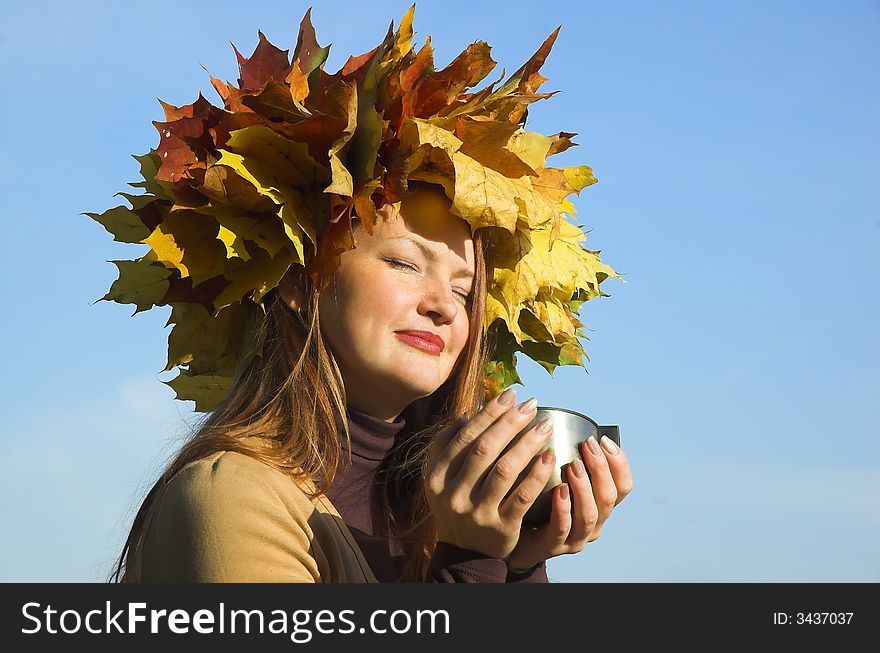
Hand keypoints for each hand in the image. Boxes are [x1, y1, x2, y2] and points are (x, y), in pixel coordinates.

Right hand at [424, 389, 556, 559]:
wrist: (465, 553)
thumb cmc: (456, 504)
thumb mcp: (440, 478)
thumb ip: (446, 446)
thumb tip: (466, 415)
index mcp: (437, 476)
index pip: (465, 436)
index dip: (489, 413)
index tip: (510, 395)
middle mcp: (454, 494)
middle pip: (485, 449)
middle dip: (510, 422)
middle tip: (531, 405)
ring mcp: (477, 512)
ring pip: (505, 470)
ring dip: (527, 443)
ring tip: (545, 425)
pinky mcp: (501, 528)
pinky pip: (522, 496)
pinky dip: (536, 475)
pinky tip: (550, 457)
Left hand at [505, 433, 632, 571]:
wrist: (513, 540)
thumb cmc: (537, 503)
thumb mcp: (557, 480)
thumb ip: (566, 458)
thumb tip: (561, 420)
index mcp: (599, 506)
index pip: (623, 486)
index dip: (619, 463)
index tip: (603, 440)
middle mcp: (593, 523)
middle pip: (609, 498)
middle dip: (602, 469)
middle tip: (587, 446)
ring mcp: (574, 537)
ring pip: (590, 515)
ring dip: (584, 487)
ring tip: (574, 465)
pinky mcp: (552, 545)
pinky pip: (562, 528)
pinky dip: (563, 507)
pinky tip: (558, 489)